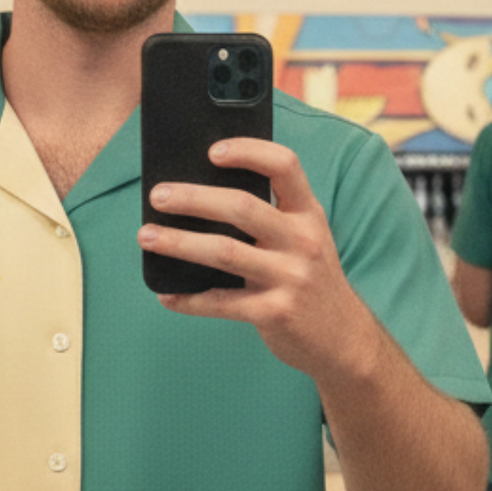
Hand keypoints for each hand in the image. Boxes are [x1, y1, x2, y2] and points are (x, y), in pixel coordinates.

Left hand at [138, 138, 374, 381]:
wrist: (344, 339)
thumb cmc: (311, 280)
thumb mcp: (305, 239)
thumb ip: (271, 217)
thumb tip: (203, 195)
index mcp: (309, 214)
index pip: (284, 166)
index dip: (248, 151)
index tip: (212, 151)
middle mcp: (303, 241)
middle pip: (241, 207)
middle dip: (193, 198)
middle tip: (158, 196)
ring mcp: (290, 278)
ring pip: (223, 252)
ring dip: (179, 242)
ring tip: (147, 236)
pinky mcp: (274, 313)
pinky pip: (221, 303)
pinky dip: (188, 299)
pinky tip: (166, 294)